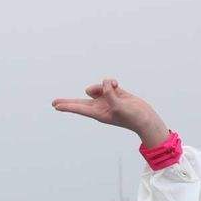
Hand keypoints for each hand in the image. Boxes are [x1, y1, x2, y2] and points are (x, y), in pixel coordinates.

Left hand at [52, 79, 170, 148]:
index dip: (68, 105)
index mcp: (99, 113)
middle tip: (54, 103)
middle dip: (68, 101)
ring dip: (103, 85)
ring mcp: (107, 100)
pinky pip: (107, 84)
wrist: (146, 118)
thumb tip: (105, 84)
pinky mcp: (114, 94)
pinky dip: (110, 82)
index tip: (56, 106)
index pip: (80, 108)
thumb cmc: (133, 117)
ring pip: (96, 88)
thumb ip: (109, 94)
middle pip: (80, 102)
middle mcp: (100, 107)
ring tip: (114, 87)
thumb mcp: (120, 105)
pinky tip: (117, 85)